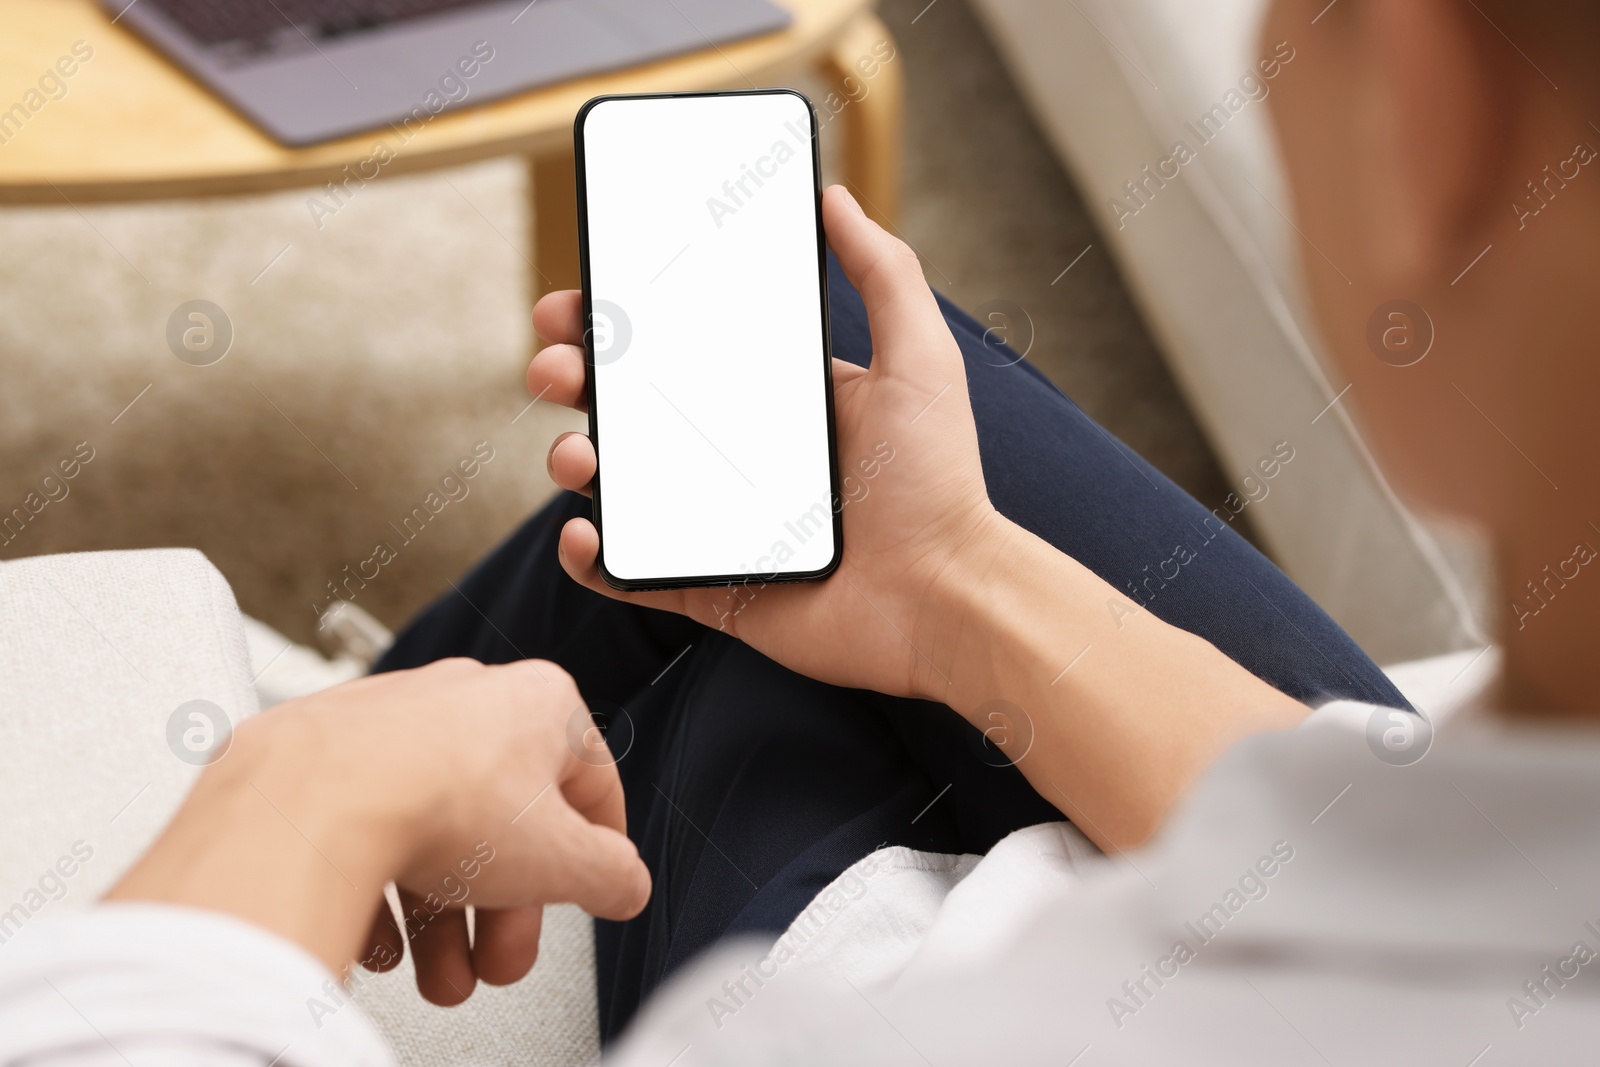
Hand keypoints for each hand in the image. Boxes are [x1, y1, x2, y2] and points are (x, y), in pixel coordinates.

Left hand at [110, 658, 649, 1004]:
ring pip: (435, 829)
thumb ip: (612, 875)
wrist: (312, 803)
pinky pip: (370, 824)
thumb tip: (624, 884)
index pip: (592, 787)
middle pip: (506, 823)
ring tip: (437, 975)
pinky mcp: (328, 750)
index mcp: (540, 704)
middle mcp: (468, 699)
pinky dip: (381, 887)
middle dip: (504, 912)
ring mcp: (395, 722)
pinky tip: (383, 939)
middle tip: (498, 962)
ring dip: (443, 918)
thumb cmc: (442, 805)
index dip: (598, 854)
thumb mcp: (562, 860)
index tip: (592, 891)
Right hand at [530, 185, 1001, 702]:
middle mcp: (739, 456)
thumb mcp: (919, 359)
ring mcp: (718, 524)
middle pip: (632, 409)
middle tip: (554, 367)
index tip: (580, 301)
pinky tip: (584, 534)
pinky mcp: (710, 588)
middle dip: (577, 380)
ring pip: (621, 485)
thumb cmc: (939, 483)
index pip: (681, 348)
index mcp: (776, 401)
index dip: (621, 323)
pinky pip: (631, 572)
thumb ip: (883, 274)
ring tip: (577, 455)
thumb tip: (836, 197)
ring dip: (575, 461)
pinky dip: (592, 558)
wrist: (945, 599)